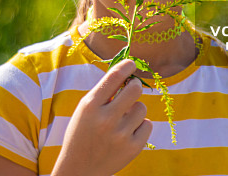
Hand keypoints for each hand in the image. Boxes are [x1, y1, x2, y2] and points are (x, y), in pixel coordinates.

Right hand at [51, 59, 152, 175]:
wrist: (80, 169)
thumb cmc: (82, 133)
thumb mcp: (84, 111)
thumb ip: (103, 93)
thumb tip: (126, 74)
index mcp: (90, 106)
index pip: (113, 77)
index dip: (126, 66)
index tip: (131, 63)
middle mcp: (106, 119)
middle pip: (135, 90)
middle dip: (134, 86)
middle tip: (131, 89)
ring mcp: (120, 135)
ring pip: (142, 108)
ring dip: (135, 110)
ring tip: (122, 119)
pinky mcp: (132, 148)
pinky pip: (147, 125)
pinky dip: (139, 126)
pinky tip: (127, 133)